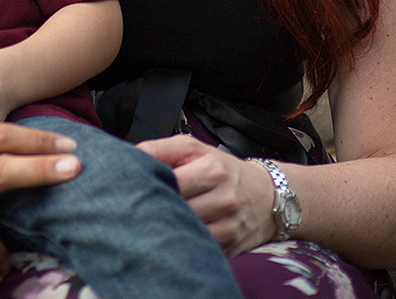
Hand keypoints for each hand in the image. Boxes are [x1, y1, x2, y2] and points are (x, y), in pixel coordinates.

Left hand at [138, 135, 277, 253]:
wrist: (266, 196)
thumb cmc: (223, 169)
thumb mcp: (194, 148)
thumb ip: (161, 149)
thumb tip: (130, 157)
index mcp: (212, 170)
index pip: (170, 180)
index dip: (146, 183)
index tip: (129, 185)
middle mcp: (223, 200)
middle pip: (176, 209)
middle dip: (153, 207)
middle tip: (134, 205)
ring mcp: (228, 227)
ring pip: (186, 231)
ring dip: (166, 226)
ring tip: (152, 219)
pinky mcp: (228, 248)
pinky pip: (198, 248)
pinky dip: (183, 241)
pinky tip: (173, 233)